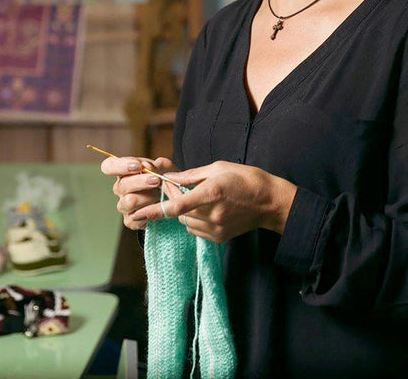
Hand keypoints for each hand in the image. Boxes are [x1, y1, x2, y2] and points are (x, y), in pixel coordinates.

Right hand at [100, 155, 178, 230]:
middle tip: (156, 180)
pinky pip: (135, 218)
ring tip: (159, 195)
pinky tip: (156, 208)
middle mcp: (120, 188)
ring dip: (147, 198)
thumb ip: (157, 165)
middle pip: (122, 185)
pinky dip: (149, 212)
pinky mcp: (129, 221)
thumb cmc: (166, 180)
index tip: (138, 166)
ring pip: (128, 202)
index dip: (120, 166)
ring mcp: (123, 205)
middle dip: (141, 182)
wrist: (174, 199)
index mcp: (124, 172)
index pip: (109, 166)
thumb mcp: (166, 168)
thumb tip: (147, 166)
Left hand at [129, 161, 296, 242]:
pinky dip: (194, 220)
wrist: (270, 202)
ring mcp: (216, 229)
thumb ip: (191, 175)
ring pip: (185, 222)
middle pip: (178, 213)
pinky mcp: (219, 238)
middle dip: (173, 201)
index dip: (154, 210)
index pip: (176, 206)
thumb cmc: (246, 179)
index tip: (137, 213)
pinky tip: (207, 208)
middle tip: (178, 187)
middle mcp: (212, 214)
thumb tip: (169, 177)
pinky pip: (195, 230)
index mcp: (212, 193)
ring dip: (184, 211)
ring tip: (198, 197)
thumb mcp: (218, 168)